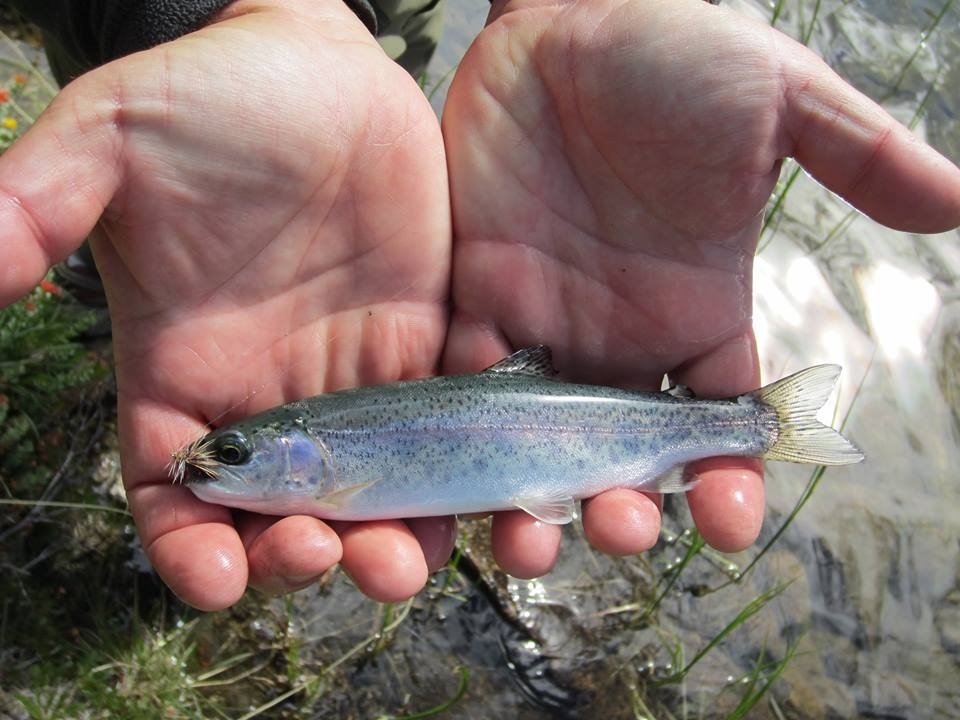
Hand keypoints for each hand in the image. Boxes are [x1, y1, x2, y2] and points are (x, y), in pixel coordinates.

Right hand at [0, 0, 453, 608]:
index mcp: (186, 367)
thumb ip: (40, 203)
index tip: (213, 579)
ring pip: (370, 492)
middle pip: (280, 512)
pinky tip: (476, 507)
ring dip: (384, 540)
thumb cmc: (206, 97)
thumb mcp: (112, 139)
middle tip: (322, 555)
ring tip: (404, 562)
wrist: (317, 66)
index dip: (186, 543)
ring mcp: (352, 377)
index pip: (176, 486)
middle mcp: (270, 391)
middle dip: (299, 554)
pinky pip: (443, 435)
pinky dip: (455, 482)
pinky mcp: (421, 348)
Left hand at [441, 0, 959, 573]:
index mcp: (698, 310)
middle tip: (619, 530)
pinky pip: (463, 375)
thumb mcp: (778, 101)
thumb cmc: (676, 49)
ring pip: (535, 439)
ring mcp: (545, 318)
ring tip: (528, 538)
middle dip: (622, 505)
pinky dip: (457, 425)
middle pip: (621, 453)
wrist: (571, 12)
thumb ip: (856, 156)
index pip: (719, 422)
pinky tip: (458, 462)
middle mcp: (620, 334)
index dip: (726, 478)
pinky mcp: (476, 291)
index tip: (727, 522)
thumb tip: (958, 205)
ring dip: (532, 495)